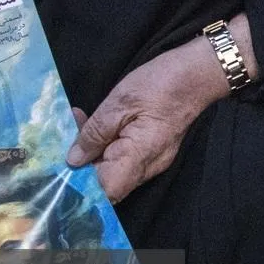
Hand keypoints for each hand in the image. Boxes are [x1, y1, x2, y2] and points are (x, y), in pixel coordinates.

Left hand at [65, 15, 256, 201]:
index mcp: (140, 156)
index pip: (105, 191)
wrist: (199, 72)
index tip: (64, 164)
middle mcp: (149, 167)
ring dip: (94, 151)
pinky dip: (109, 146)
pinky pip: (126, 159)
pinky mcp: (155, 150)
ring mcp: (154, 160)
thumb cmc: (161, 83)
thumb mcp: (119, 102)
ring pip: (115, 170)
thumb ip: (94, 133)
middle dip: (83, 162)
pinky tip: (100, 124)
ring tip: (81, 121)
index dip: (81, 183)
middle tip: (69, 132)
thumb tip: (73, 159)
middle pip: (108, 183)